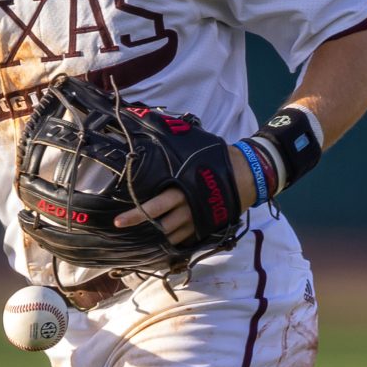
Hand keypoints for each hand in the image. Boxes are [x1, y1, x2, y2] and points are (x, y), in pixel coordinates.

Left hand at [116, 149, 256, 242]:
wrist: (248, 174)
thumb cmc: (217, 157)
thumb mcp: (193, 148)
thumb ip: (172, 147)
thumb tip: (147, 125)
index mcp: (180, 187)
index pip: (153, 206)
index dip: (135, 214)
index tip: (118, 221)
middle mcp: (187, 206)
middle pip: (160, 225)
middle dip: (141, 228)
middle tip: (123, 231)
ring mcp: (197, 219)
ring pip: (171, 236)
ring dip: (157, 237)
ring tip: (141, 237)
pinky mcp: (206, 227)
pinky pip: (186, 239)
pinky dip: (173, 241)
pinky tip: (162, 241)